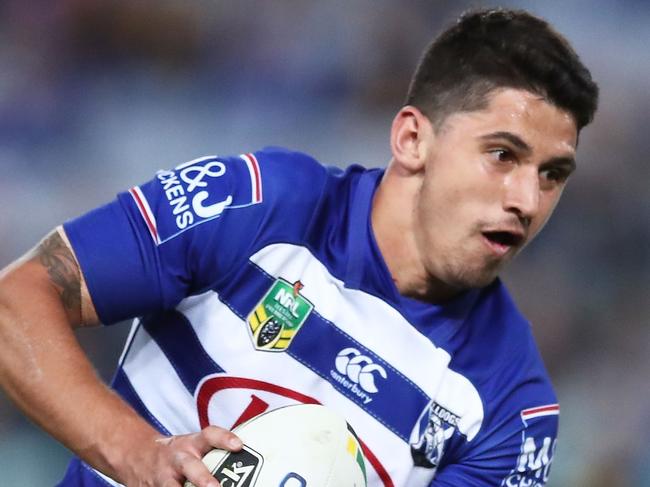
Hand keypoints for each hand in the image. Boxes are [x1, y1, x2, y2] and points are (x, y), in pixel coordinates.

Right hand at [121, 426, 242, 486]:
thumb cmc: (177, 455)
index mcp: (191, 444)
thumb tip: (253, 467)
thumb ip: (215, 454)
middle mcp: (178, 459)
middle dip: (202, 479)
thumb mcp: (193, 446)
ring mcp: (164, 476)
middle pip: (190, 466)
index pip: (209, 435)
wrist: (137, 456)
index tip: (238, 445)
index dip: (224, 438)